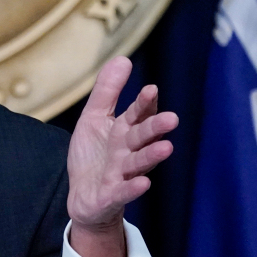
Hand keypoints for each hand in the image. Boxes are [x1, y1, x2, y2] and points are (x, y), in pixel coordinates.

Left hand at [66, 56, 177, 256]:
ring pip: (138, 163)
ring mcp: (121, 174)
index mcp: (123, 132)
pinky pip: (123, 191)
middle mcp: (127, 151)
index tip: (150, 89)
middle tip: (172, 118)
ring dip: (152, 156)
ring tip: (166, 148)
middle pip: (142, 137)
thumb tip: (123, 59)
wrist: (84, 197)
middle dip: (155, 128)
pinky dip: (132, 187)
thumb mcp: (94, 118)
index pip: (137, 115)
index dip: (143, 104)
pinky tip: (143, 182)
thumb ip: (107, 92)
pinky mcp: (112, 195)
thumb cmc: (93, 155)